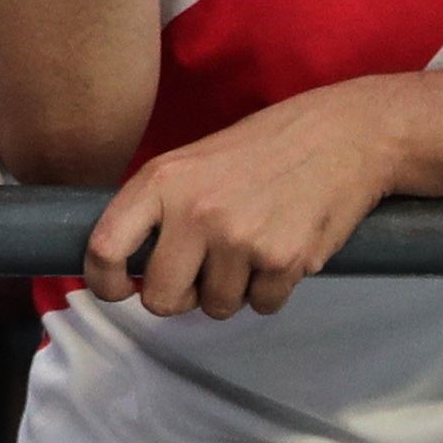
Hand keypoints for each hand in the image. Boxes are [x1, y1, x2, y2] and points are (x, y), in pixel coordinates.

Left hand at [83, 83, 402, 318]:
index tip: (118, 289)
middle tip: (199, 273)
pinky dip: (269, 291)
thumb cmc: (259, 150)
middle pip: (160, 298)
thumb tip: (126, 268)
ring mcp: (240, 238)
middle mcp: (195, 211)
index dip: (103, 281)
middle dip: (178, 296)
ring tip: (249, 249)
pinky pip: (261, 306)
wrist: (339, 135)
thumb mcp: (189, 163)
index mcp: (161, 181)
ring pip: (216, 307)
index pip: (105, 247)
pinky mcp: (284, 260)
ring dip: (231, 291)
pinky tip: (279, 252)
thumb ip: (157, 210)